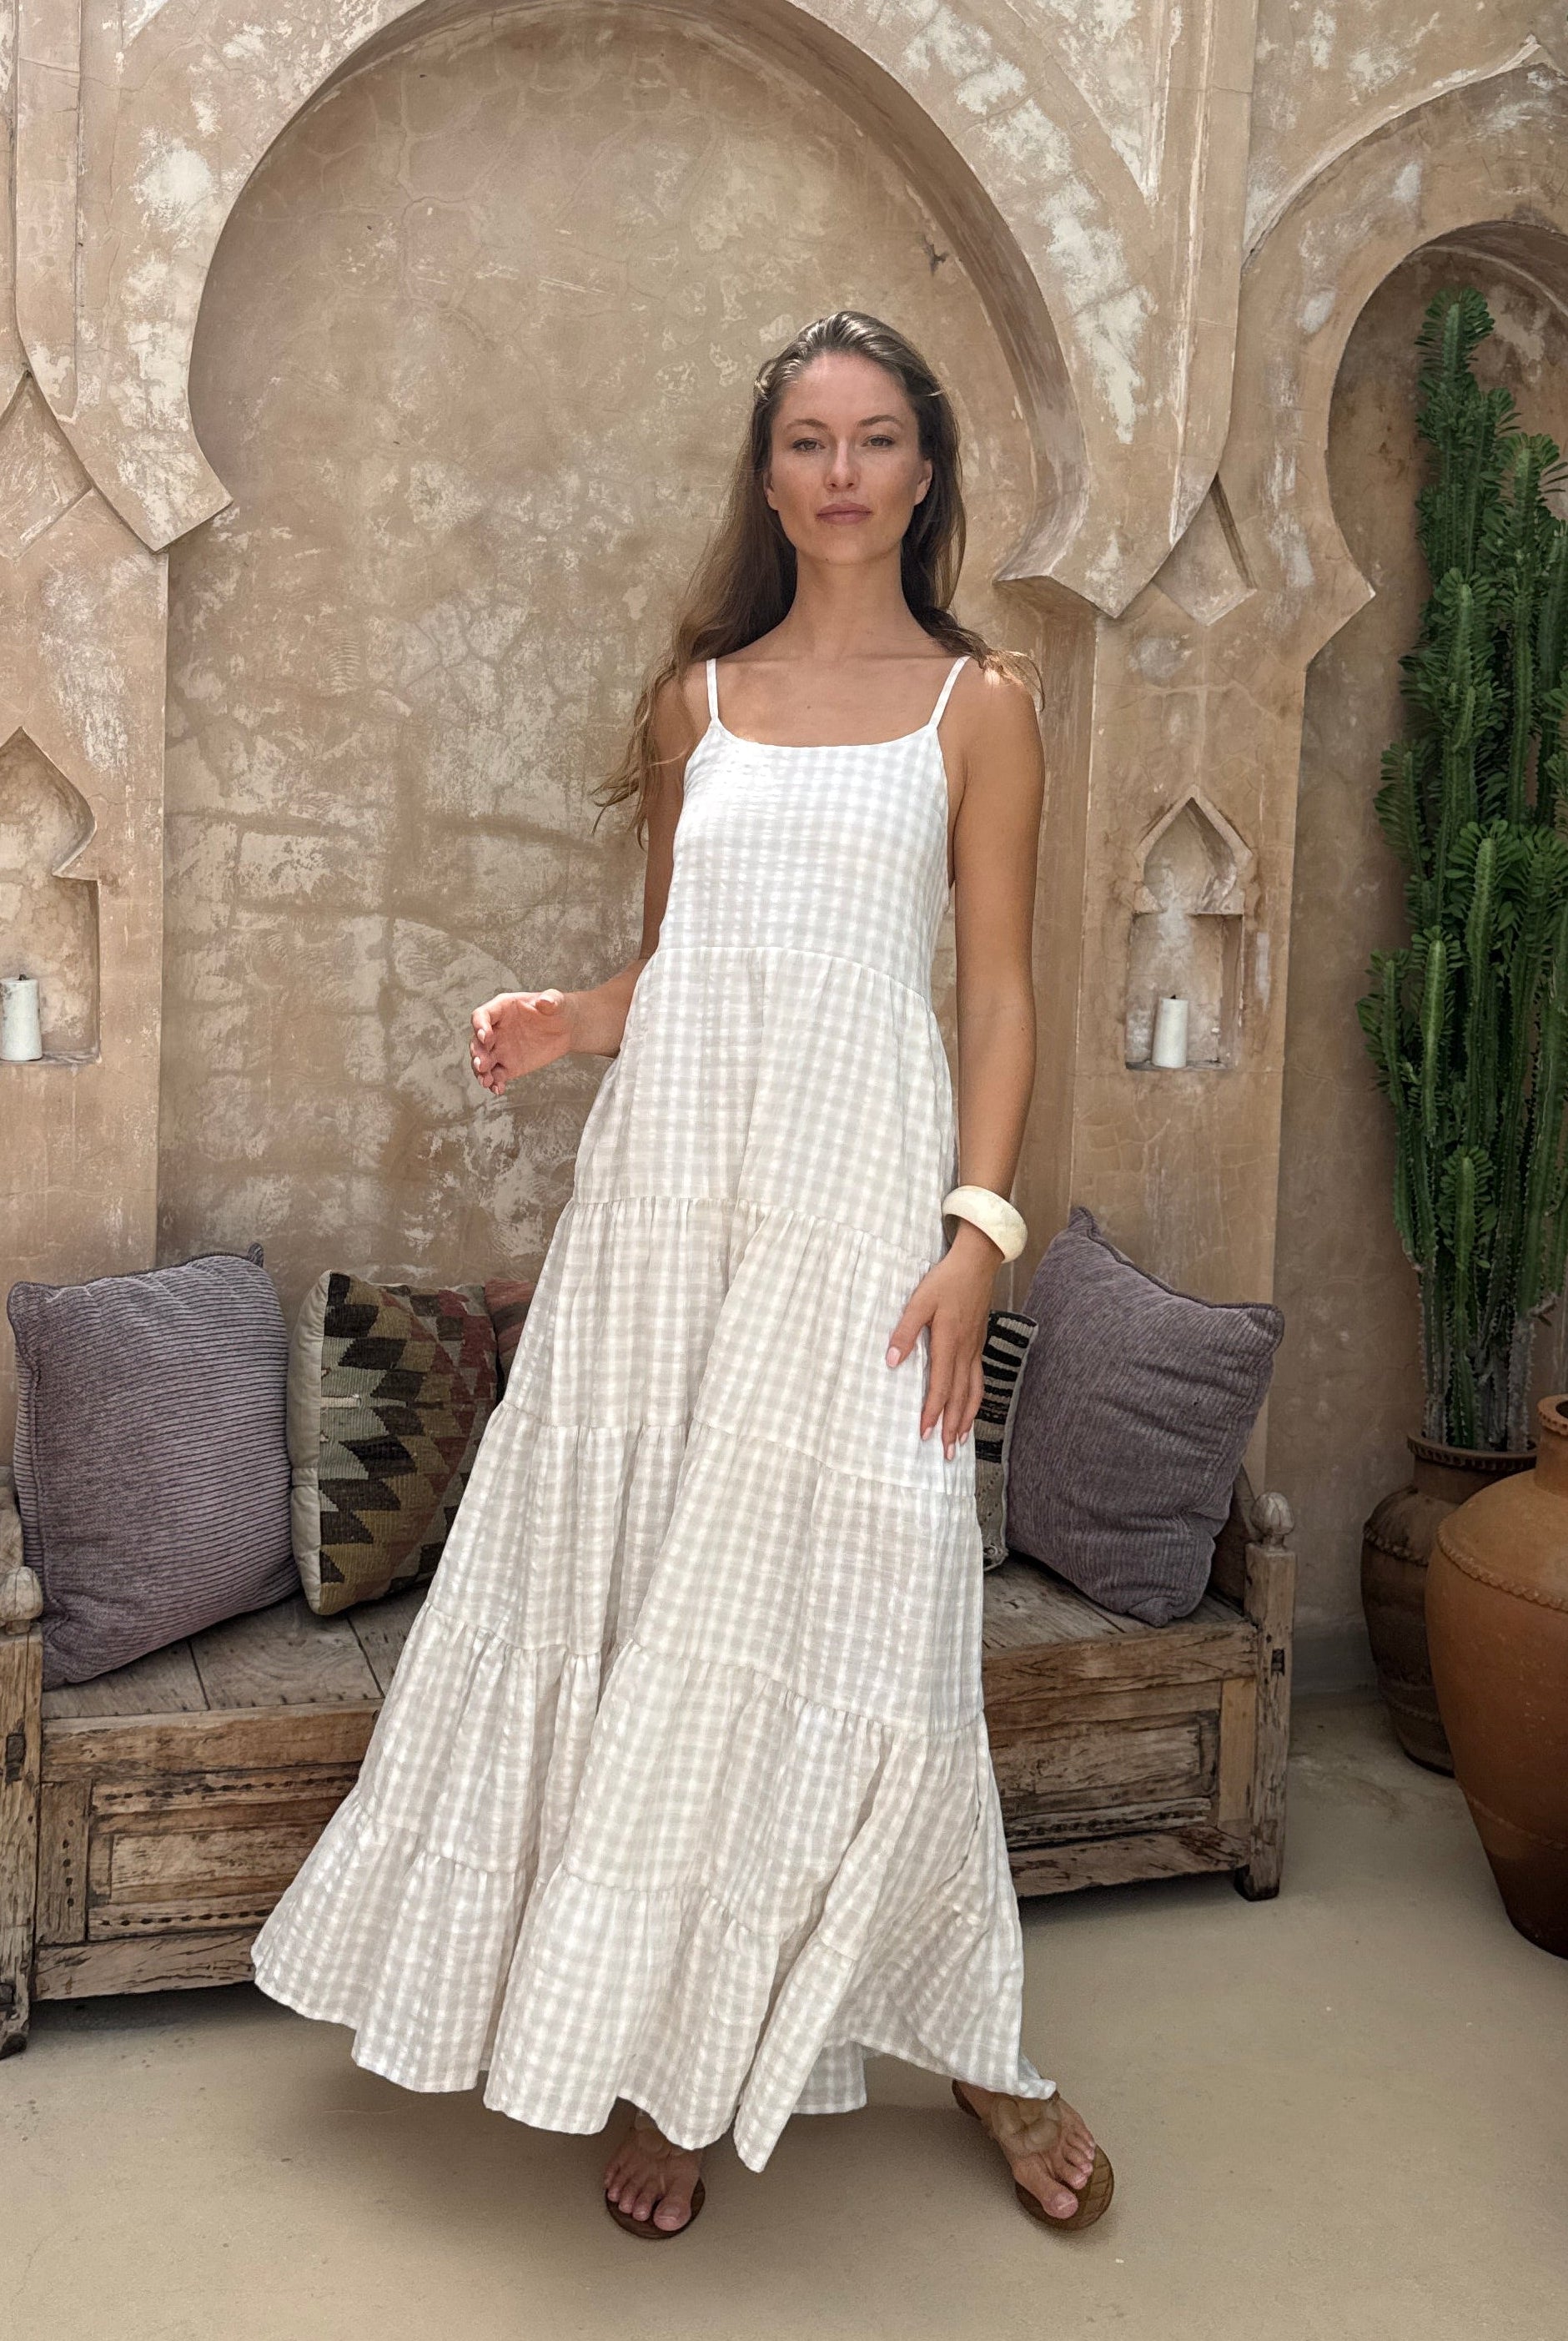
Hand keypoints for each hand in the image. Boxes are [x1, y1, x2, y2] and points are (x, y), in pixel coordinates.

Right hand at [470, 990, 575, 1093]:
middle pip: (477, 1042)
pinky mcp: (508, 1065)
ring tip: (486, 1081)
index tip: (486, 1036)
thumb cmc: (557, 1008)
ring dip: (481, 1072)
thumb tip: (545, 1001)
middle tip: (482, 1065)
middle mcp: (495, 1029)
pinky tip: (498, 1090)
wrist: (566, 1028)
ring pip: (483, 1061)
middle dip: (478, 1053)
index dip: (480, 1026)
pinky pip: (497, 1075)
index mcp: (501, 1009)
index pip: (481, 1016)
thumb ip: (551, 999)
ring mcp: (500, 1049)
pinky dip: (495, 1083)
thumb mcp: (556, 1000)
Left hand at [885, 1221, 1000, 1458]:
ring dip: (966, 1419)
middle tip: (946, 1454)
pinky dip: (975, 1400)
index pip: (940, 1386)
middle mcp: (965, 1351)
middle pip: (959, 1397)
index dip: (932, 1412)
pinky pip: (979, 1380)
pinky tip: (970, 1408)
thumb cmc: (946, 1280)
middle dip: (952, 1427)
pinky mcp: (978, 1345)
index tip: (925, 1434)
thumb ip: (905, 1331)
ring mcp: (974, 1349)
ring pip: (973, 1392)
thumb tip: (891, 1361)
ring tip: (960, 1441)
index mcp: (948, 1342)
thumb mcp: (919, 1300)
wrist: (978, 1263)